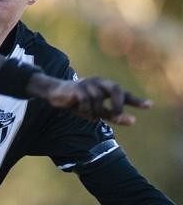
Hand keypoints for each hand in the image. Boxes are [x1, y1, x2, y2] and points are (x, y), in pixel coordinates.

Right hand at [30, 74, 150, 124]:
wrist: (55, 93)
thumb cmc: (77, 103)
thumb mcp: (95, 111)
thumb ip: (111, 115)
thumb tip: (131, 121)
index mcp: (106, 88)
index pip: (124, 93)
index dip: (136, 100)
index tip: (149, 106)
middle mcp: (100, 83)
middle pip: (116, 89)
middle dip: (117, 104)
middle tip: (116, 115)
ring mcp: (89, 83)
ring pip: (99, 100)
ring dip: (94, 111)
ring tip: (88, 116)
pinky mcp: (78, 88)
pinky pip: (86, 101)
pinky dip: (85, 110)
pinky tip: (81, 112)